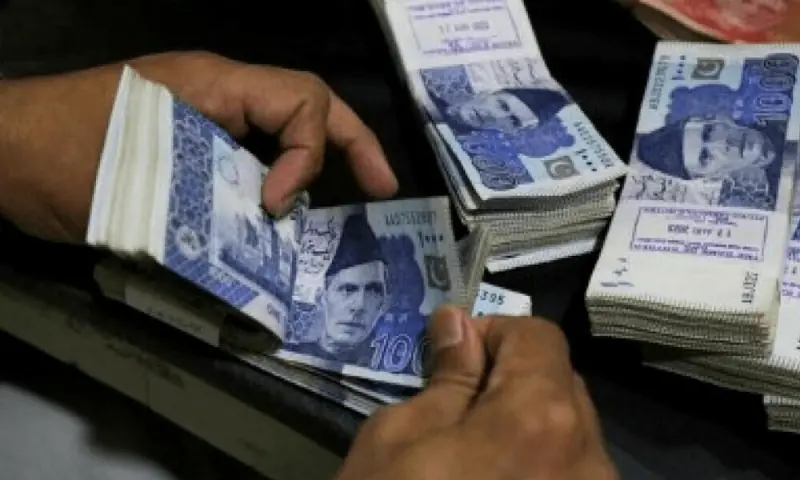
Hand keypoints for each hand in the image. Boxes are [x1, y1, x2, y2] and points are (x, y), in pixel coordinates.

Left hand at [0, 51, 396, 243]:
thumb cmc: (59, 159)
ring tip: (340, 210)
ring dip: (316, 163)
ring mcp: (203, 115)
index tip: (280, 206)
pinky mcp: (189, 143)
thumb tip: (274, 234)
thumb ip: (216, 201)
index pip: (300, 101)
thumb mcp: (142, 181)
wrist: (0, 154)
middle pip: (307, 103)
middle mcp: (218, 93)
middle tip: (382, 187)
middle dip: (352, 142)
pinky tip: (278, 219)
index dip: (309, 155)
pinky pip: (250, 152)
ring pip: (282, 126)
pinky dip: (275, 180)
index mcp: (213, 85)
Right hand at [335, 307, 617, 479]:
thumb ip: (446, 377)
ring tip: (474, 455)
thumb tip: (459, 324)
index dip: (493, 333)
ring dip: (526, 425)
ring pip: (570, 434)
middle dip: (512, 379)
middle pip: (561, 384)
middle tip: (456, 403)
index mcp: (543, 418)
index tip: (452, 356)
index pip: (539, 338)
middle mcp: (589, 459)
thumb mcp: (399, 439)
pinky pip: (570, 475)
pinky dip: (538, 465)